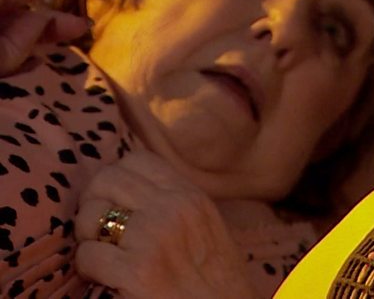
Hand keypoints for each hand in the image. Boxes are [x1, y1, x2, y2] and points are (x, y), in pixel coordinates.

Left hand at [75, 151, 260, 298]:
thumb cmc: (218, 282)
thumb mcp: (208, 228)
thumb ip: (178, 205)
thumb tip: (132, 191)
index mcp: (193, 196)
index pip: (137, 160)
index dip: (116, 181)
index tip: (116, 203)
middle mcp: (174, 207)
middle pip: (106, 179)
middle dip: (93, 204)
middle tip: (100, 230)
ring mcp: (155, 237)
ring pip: (90, 214)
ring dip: (88, 237)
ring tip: (103, 254)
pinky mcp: (138, 270)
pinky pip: (88, 254)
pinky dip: (88, 268)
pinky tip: (105, 277)